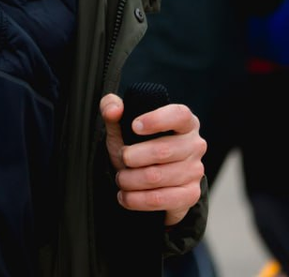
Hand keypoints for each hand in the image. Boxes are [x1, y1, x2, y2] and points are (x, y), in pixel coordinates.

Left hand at [100, 94, 205, 226]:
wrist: (146, 177)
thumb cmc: (135, 143)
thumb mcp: (121, 123)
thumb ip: (111, 107)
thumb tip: (114, 109)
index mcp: (184, 121)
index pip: (179, 115)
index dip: (156, 120)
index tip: (134, 126)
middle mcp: (195, 145)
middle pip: (163, 150)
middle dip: (132, 157)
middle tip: (122, 158)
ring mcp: (195, 171)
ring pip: (157, 177)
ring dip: (130, 179)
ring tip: (121, 178)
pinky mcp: (190, 195)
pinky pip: (161, 199)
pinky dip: (137, 199)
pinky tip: (126, 196)